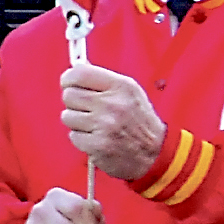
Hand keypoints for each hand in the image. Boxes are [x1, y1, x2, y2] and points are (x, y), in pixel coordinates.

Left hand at [58, 63, 167, 181]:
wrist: (156, 154)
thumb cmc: (140, 122)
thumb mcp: (130, 93)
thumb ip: (103, 81)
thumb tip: (75, 70)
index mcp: (121, 87)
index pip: (80, 73)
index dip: (69, 78)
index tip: (69, 84)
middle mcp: (113, 104)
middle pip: (69, 95)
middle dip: (74, 102)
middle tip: (87, 109)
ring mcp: (104, 126)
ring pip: (67, 116)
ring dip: (77, 122)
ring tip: (95, 125)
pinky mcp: (97, 145)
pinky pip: (73, 136)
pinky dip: (82, 138)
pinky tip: (97, 138)